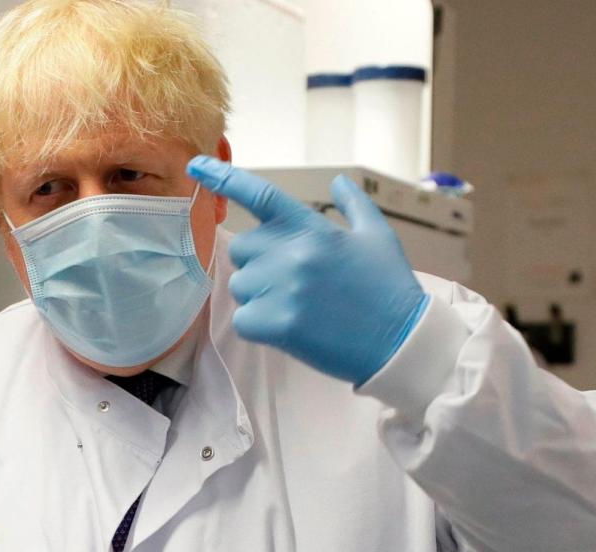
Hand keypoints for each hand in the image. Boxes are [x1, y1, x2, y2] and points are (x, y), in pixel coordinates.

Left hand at [186, 157, 428, 385]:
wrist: (400, 341)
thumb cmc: (389, 288)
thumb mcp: (377, 236)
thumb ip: (354, 205)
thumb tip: (340, 181)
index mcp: (312, 228)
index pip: (260, 194)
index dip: (223, 177)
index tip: (194, 165)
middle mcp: (293, 253)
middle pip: (242, 249)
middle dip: (259, 264)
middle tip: (292, 282)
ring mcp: (283, 288)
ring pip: (240, 286)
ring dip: (260, 297)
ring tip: (298, 307)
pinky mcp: (278, 324)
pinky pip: (244, 319)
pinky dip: (259, 326)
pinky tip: (290, 328)